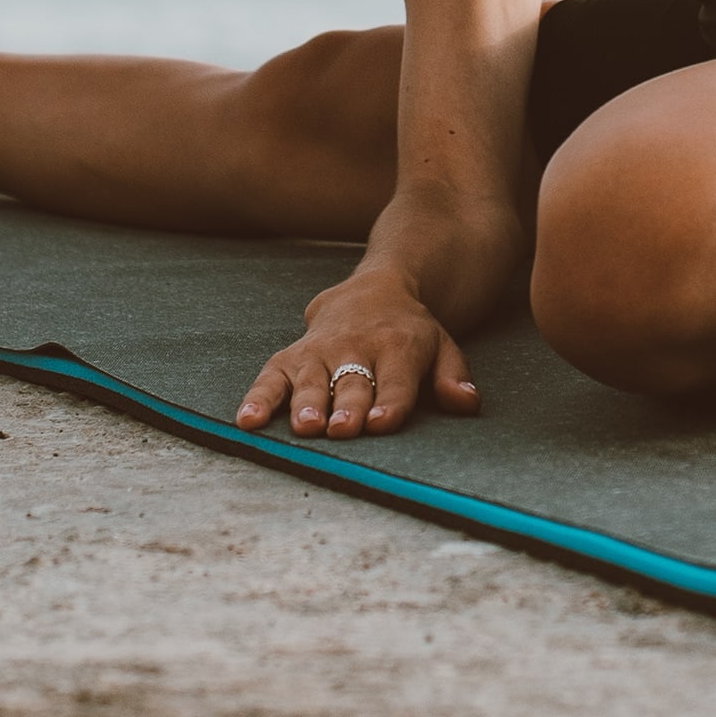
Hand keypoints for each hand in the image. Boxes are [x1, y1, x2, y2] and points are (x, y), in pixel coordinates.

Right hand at [236, 276, 480, 438]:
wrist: (377, 287)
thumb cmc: (411, 332)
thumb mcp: (443, 345)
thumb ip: (454, 376)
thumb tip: (467, 402)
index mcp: (400, 347)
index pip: (397, 381)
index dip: (390, 404)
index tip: (380, 424)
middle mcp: (358, 347)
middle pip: (353, 382)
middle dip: (347, 407)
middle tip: (342, 429)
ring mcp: (321, 350)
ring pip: (312, 380)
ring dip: (308, 403)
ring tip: (305, 426)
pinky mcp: (292, 355)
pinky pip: (271, 376)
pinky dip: (258, 398)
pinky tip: (248, 421)